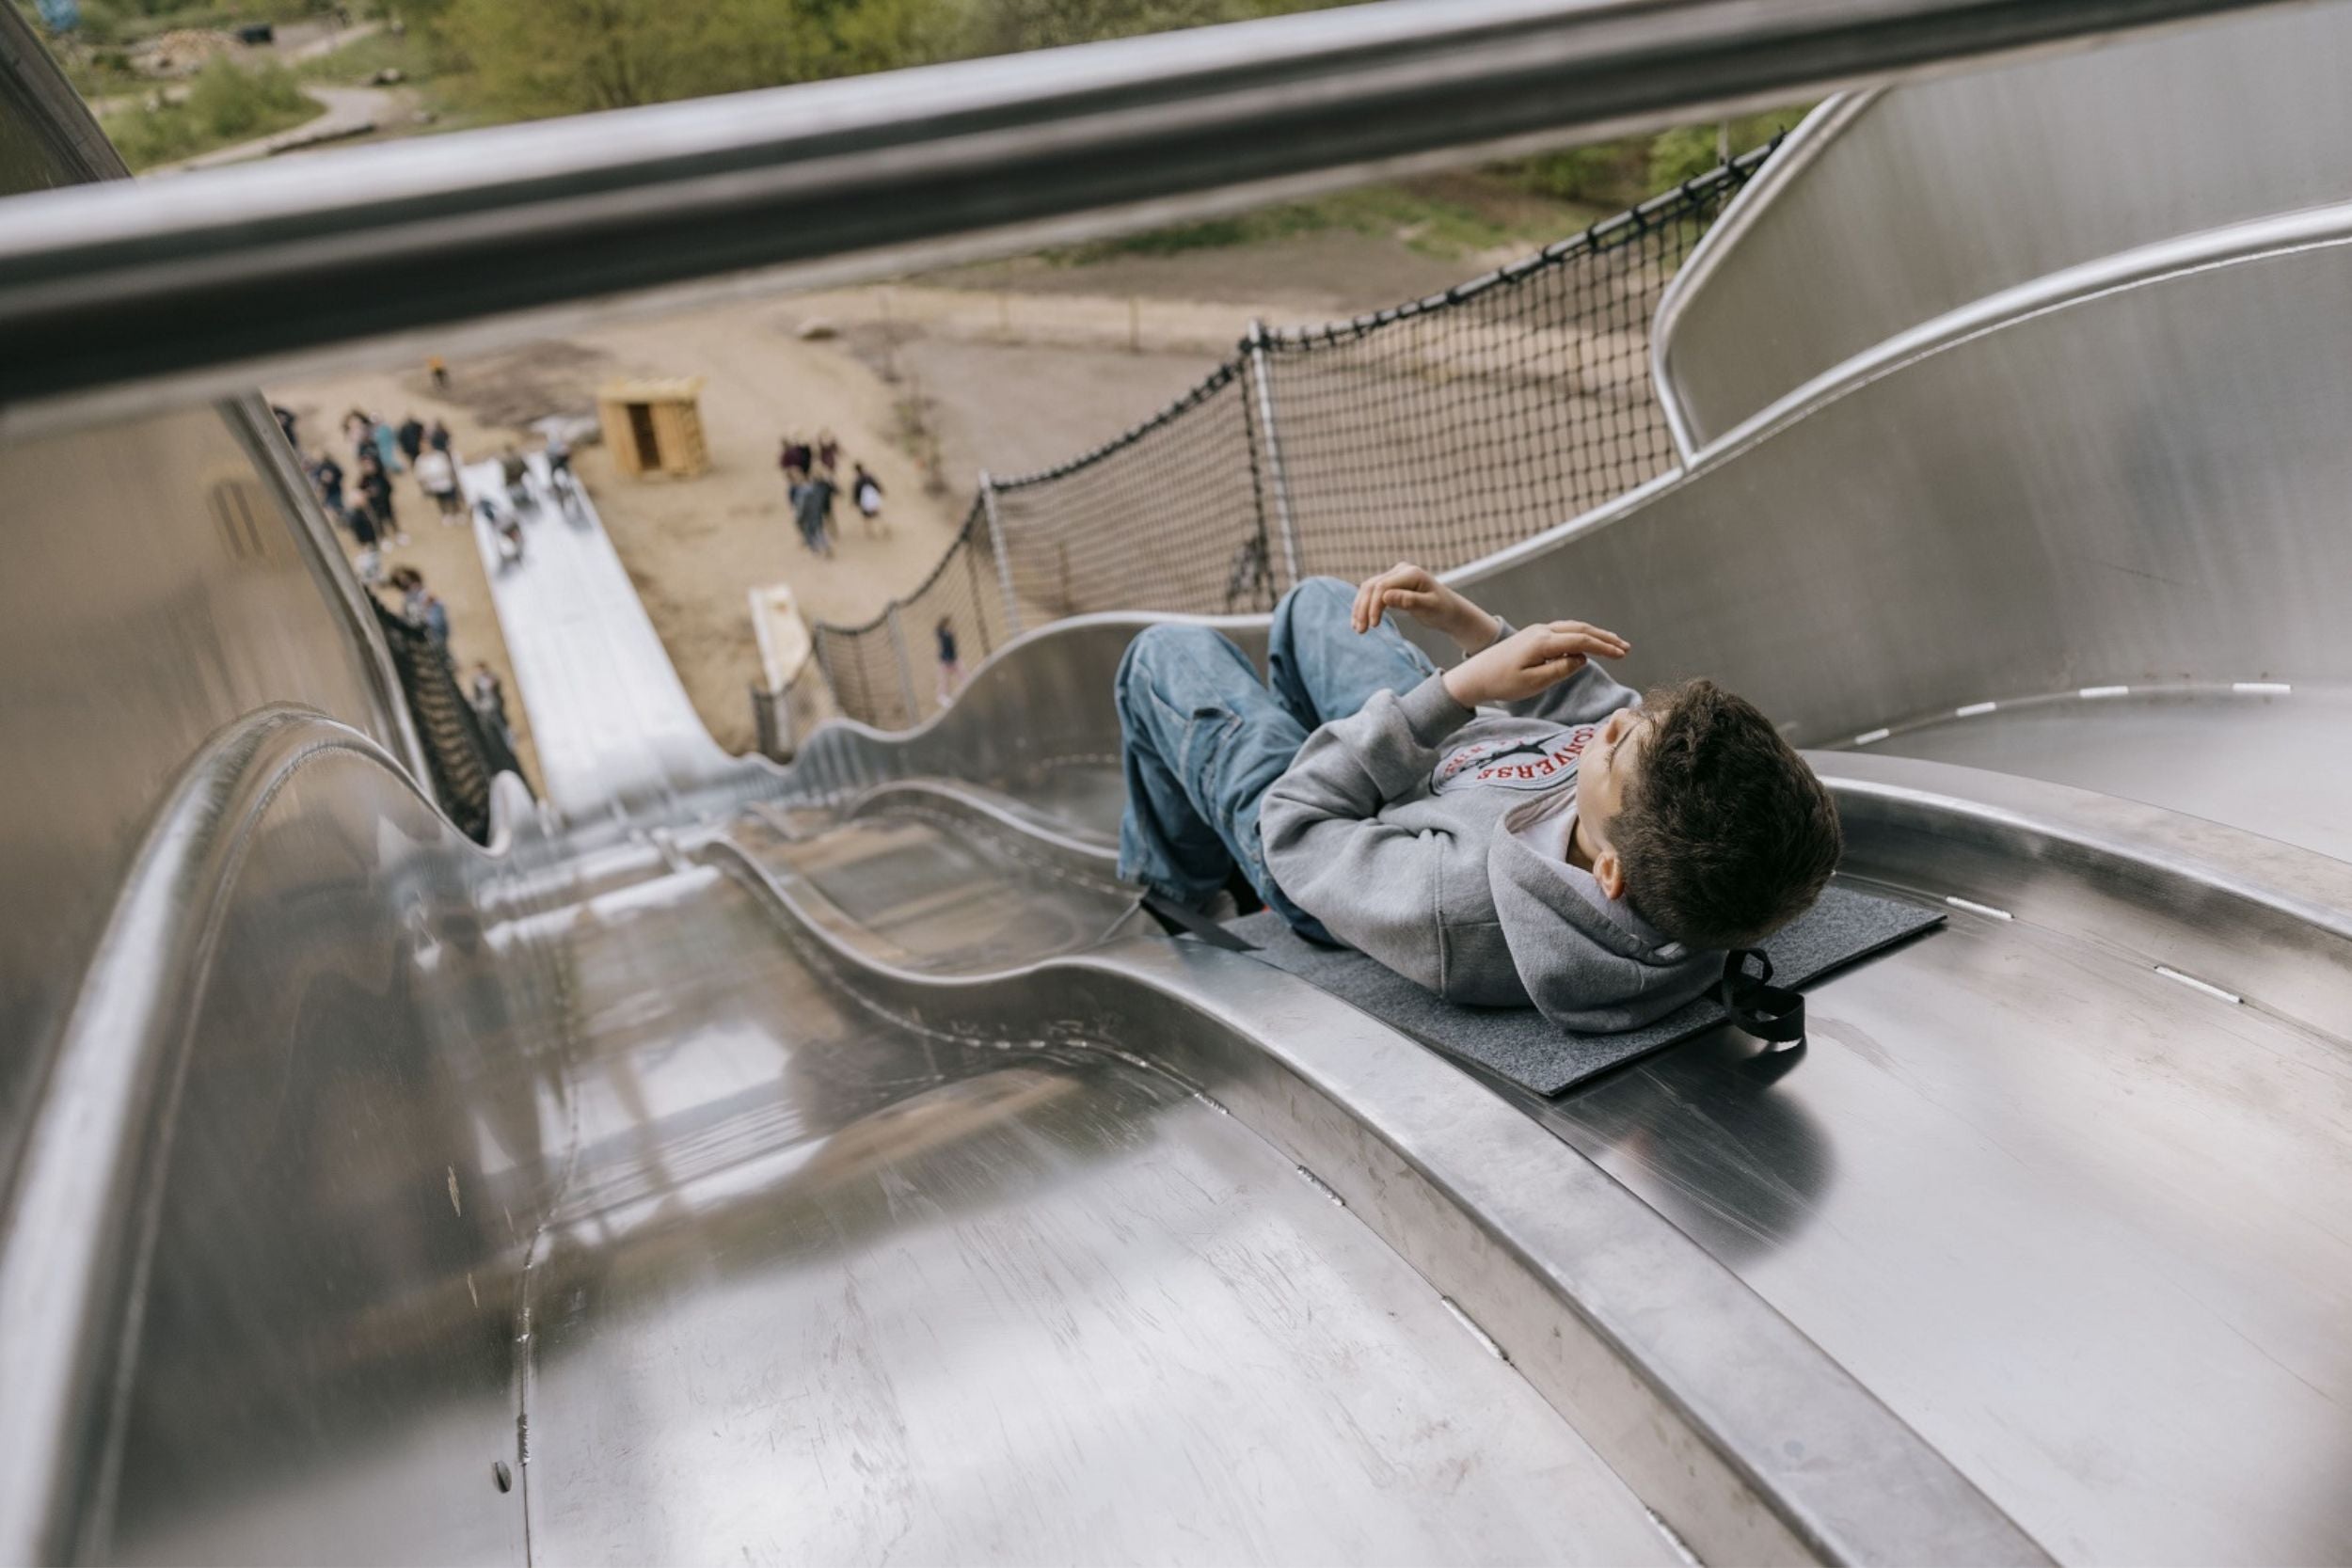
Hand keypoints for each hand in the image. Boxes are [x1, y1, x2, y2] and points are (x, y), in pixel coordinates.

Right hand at [1352, 562, 1498, 652]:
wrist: (1450, 611)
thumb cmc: (1443, 609)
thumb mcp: (1430, 607)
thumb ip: (1409, 601)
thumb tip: (1385, 597)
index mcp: (1411, 573)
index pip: (1383, 586)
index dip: (1374, 605)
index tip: (1374, 626)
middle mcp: (1400, 570)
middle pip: (1372, 586)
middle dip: (1363, 608)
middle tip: (1360, 631)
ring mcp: (1394, 576)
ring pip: (1368, 589)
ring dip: (1360, 608)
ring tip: (1358, 629)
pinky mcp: (1391, 584)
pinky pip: (1372, 594)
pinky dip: (1365, 607)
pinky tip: (1359, 621)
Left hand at [1442, 621, 1629, 708]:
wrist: (1475, 675)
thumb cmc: (1501, 683)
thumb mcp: (1533, 683)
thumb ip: (1560, 670)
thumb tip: (1581, 658)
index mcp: (1543, 642)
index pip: (1581, 640)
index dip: (1604, 647)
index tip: (1622, 655)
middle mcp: (1541, 631)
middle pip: (1580, 629)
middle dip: (1605, 638)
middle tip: (1625, 648)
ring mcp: (1537, 631)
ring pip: (1572, 627)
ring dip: (1594, 635)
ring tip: (1613, 644)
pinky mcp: (1533, 636)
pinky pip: (1563, 631)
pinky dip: (1580, 635)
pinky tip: (1587, 644)